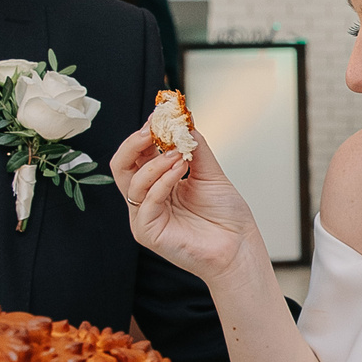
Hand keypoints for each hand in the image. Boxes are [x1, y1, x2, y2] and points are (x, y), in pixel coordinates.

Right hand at [111, 125, 260, 281]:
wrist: (239, 246)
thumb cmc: (226, 216)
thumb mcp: (209, 173)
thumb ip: (194, 147)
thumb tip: (183, 121)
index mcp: (158, 183)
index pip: (138, 154)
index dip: (145, 133)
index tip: (160, 115)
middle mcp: (147, 198)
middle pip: (122, 165)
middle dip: (134, 144)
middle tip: (152, 129)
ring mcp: (145, 216)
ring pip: (132, 182)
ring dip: (154, 163)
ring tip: (178, 155)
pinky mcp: (148, 231)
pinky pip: (147, 201)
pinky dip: (161, 182)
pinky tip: (178, 171)